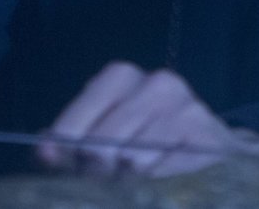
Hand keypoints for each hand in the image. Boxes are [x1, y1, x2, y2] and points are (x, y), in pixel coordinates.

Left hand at [39, 61, 258, 178]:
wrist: (214, 150)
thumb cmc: (150, 143)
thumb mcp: (108, 135)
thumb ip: (74, 141)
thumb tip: (44, 150)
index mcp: (120, 77)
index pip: (77, 118)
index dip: (64, 150)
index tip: (56, 167)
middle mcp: (154, 82)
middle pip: (101, 143)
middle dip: (96, 172)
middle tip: (106, 180)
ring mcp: (182, 104)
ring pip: (131, 159)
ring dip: (127, 179)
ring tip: (134, 179)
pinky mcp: (203, 130)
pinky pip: (161, 169)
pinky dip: (153, 181)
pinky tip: (158, 179)